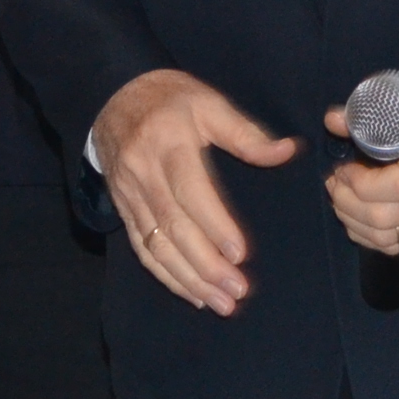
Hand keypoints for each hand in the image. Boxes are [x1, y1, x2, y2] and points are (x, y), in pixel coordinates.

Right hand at [95, 69, 297, 316]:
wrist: (112, 95)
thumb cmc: (169, 99)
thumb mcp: (208, 103)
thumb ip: (245, 132)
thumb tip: (287, 151)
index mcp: (168, 144)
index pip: (190, 192)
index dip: (214, 226)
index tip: (240, 254)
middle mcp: (144, 173)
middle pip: (172, 227)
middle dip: (205, 265)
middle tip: (237, 291)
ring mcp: (130, 194)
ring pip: (156, 245)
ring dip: (187, 279)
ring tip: (220, 303)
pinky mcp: (123, 208)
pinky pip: (141, 248)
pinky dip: (165, 275)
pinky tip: (192, 294)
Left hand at [320, 74, 398, 253]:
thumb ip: (380, 105)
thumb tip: (334, 119)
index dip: (361, 185)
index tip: (343, 168)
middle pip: (391, 219)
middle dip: (350, 205)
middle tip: (334, 183)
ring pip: (396, 238)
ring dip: (357, 224)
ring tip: (341, 199)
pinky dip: (376, 237)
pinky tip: (359, 219)